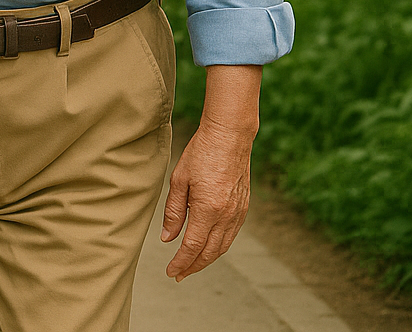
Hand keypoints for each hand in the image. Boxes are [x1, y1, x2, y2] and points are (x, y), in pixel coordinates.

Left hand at [161, 64, 260, 280]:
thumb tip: (168, 238)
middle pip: (209, 252)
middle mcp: (226, 216)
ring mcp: (238, 213)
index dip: (181, 262)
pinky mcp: (243, 208)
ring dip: (207, 259)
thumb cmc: (201, 154)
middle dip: (193, 266)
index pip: (193, 246)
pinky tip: (209, 247)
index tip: (171, 272)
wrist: (230, 137)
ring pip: (222, 247)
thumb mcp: (179, 180)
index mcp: (208, 209)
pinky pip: (231, 235)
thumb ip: (173, 212)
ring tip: (192, 265)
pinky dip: (219, 246)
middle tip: (179, 274)